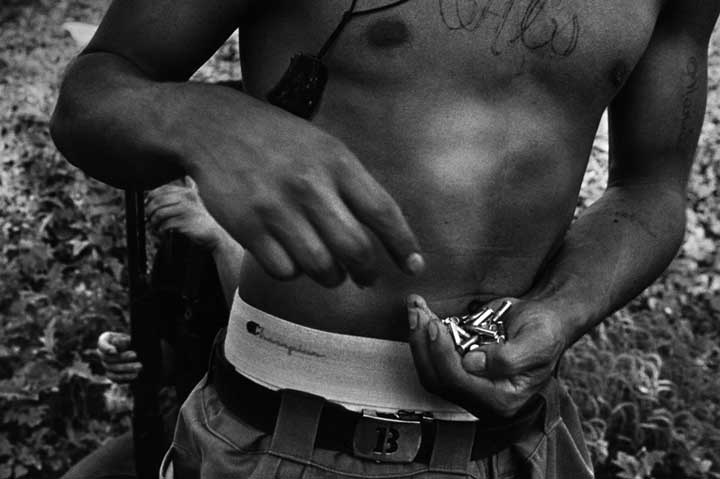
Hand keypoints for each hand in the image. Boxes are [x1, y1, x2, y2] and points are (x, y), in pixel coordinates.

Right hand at [97, 331, 141, 383]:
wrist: (139, 351)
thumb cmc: (134, 341)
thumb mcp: (130, 338)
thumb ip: (123, 340)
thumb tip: (116, 341)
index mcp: (106, 341)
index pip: (101, 344)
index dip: (106, 348)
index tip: (114, 351)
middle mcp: (103, 354)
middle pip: (107, 358)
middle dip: (122, 357)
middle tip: (135, 355)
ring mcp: (107, 365)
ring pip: (111, 370)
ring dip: (125, 369)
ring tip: (139, 367)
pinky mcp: (113, 375)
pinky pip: (115, 379)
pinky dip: (124, 378)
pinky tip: (134, 375)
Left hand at [146, 178, 226, 250]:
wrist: (213, 234)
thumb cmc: (201, 218)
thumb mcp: (197, 200)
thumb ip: (191, 188)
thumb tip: (187, 177)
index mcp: (188, 192)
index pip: (163, 189)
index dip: (151, 196)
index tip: (147, 203)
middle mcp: (187, 199)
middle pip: (158, 201)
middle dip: (149, 210)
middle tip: (148, 216)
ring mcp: (186, 211)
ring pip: (159, 213)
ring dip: (153, 221)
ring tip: (154, 225)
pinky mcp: (184, 223)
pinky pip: (165, 225)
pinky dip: (160, 229)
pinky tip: (161, 231)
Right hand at [186, 105, 423, 287]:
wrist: (212, 127)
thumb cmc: (277, 140)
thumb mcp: (323, 146)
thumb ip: (352, 184)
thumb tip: (383, 231)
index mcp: (336, 162)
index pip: (383, 212)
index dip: (403, 245)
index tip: (414, 266)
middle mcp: (310, 186)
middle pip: (355, 250)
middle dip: (367, 273)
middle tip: (367, 278)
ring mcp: (277, 209)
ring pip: (321, 268)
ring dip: (331, 277)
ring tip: (330, 270)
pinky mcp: (247, 228)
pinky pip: (284, 271)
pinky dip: (294, 272)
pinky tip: (291, 257)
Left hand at [406, 295, 566, 417]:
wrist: (546, 320)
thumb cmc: (546, 331)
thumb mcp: (537, 342)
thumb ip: (508, 358)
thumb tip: (472, 363)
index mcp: (503, 399)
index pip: (460, 383)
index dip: (442, 355)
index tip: (435, 326)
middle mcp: (482, 396)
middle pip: (438, 378)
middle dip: (423, 344)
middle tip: (418, 313)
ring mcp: (468, 382)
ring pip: (430, 368)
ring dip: (418, 337)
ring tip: (416, 308)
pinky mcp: (459, 367)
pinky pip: (433, 356)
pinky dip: (424, 333)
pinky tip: (422, 311)